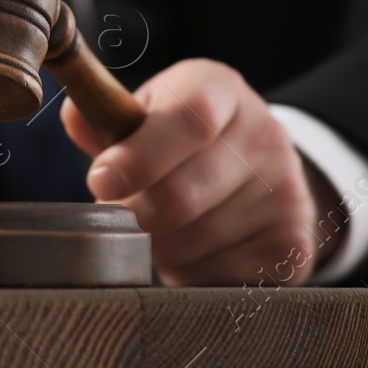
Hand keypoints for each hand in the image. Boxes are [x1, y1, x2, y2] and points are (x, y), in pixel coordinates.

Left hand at [61, 58, 345, 286]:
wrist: (261, 170)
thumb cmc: (183, 140)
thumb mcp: (150, 112)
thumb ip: (108, 118)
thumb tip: (75, 116)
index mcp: (220, 89)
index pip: (188, 118)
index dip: (139, 156)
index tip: (101, 182)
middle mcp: (263, 135)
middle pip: (183, 194)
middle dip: (136, 215)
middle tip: (121, 216)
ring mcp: (286, 191)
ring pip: (194, 243)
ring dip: (160, 248)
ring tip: (160, 230)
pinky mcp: (291, 244)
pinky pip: (219, 278)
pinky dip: (191, 274)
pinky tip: (193, 251)